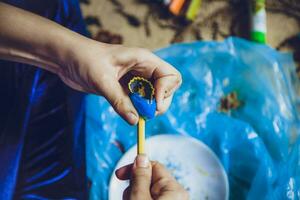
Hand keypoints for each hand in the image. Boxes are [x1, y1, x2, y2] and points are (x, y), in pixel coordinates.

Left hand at [59, 40, 181, 124]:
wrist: (67, 59)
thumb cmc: (84, 59)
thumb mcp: (102, 80)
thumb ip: (119, 101)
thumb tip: (135, 121)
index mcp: (144, 60)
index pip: (170, 76)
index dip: (166, 92)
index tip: (155, 106)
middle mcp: (143, 70)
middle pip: (166, 89)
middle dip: (159, 103)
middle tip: (144, 113)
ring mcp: (135, 80)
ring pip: (153, 97)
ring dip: (147, 108)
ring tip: (134, 113)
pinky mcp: (126, 89)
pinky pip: (139, 102)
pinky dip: (136, 110)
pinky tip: (127, 112)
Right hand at [116, 155, 188, 199]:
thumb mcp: (140, 198)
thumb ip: (140, 177)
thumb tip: (141, 157)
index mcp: (174, 189)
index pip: (154, 166)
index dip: (135, 167)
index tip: (119, 174)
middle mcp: (175, 196)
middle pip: (149, 180)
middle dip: (134, 186)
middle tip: (127, 198)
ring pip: (147, 192)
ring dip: (135, 196)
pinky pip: (150, 199)